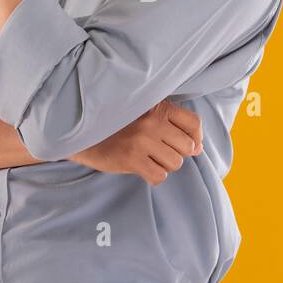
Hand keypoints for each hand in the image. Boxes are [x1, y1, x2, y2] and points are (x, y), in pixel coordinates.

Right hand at [69, 100, 203, 185]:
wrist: (84, 135)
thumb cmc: (118, 125)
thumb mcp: (144, 113)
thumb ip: (171, 124)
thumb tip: (198, 148)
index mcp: (157, 106)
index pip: (194, 123)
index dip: (196, 138)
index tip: (190, 146)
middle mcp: (152, 121)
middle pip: (187, 147)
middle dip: (177, 154)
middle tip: (160, 152)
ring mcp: (142, 140)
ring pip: (175, 163)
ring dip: (164, 165)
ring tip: (148, 158)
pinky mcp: (131, 159)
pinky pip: (159, 176)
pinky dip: (153, 176)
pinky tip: (141, 167)